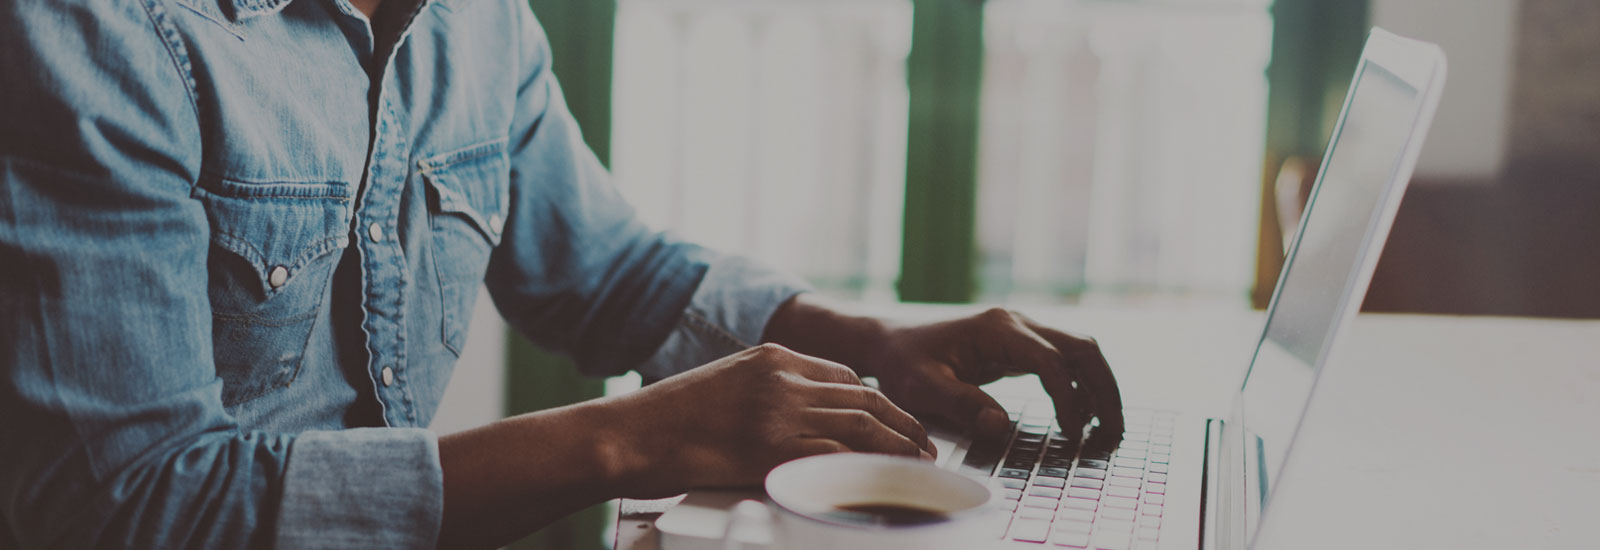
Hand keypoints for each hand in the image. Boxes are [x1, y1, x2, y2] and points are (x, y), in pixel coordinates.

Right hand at [605, 343, 934, 496]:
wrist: (630, 434)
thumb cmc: (668, 421)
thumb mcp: (726, 386)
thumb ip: (766, 394)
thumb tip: (801, 420)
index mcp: (771, 357)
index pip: (844, 376)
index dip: (879, 402)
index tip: (896, 420)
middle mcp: (782, 377)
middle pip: (863, 398)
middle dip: (902, 423)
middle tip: (925, 445)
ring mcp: (779, 411)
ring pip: (861, 425)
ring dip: (899, 447)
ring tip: (920, 465)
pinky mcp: (772, 447)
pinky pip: (837, 456)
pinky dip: (870, 468)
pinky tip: (886, 480)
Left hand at [764, 296, 1123, 446]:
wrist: (886, 340)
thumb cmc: (902, 362)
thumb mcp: (923, 387)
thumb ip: (962, 404)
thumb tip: (1000, 425)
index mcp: (997, 329)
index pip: (1051, 362)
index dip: (1068, 399)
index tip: (1073, 434)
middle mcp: (1016, 323)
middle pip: (1082, 348)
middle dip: (1104, 389)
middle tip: (1114, 432)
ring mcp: (1021, 331)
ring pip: (1080, 351)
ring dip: (1099, 387)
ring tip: (1108, 429)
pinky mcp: (1019, 345)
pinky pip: (1063, 360)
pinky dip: (1081, 385)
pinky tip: (1082, 416)